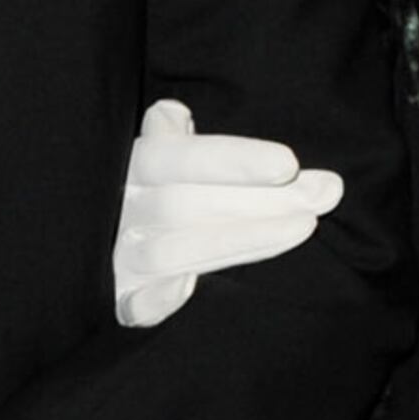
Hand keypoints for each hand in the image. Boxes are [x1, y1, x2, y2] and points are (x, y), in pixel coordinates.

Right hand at [115, 96, 342, 328]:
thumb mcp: (157, 158)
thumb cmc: (152, 197)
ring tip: (302, 227)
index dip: (232, 159)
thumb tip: (171, 113)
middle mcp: (122, 211)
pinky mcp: (120, 301)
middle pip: (186, 203)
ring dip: (240, 240)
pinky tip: (186, 289)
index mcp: (132, 168)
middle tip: (323, 195)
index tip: (289, 163)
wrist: (94, 250)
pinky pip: (131, 306)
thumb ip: (171, 138)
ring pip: (171, 252)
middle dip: (261, 200)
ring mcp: (118, 259)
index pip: (177, 157)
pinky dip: (155, 300)